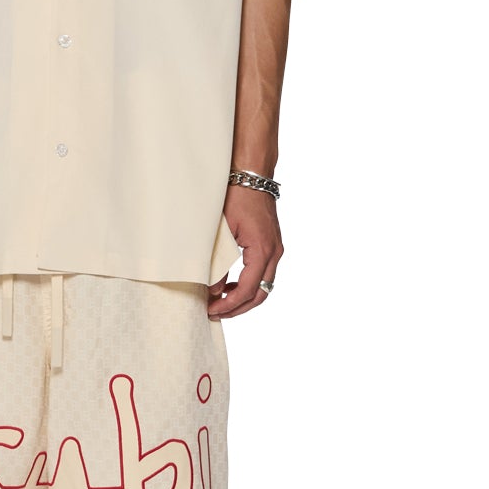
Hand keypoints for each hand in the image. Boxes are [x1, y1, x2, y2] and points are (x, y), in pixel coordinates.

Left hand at [205, 184, 281, 319]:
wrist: (251, 176)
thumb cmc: (235, 197)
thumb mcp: (222, 232)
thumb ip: (218, 264)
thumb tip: (214, 289)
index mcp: (262, 250)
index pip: (248, 290)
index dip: (230, 305)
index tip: (212, 310)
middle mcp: (274, 252)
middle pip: (260, 294)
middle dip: (238, 308)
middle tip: (215, 313)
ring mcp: (275, 249)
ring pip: (264, 286)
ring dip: (244, 298)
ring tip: (220, 302)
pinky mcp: (272, 245)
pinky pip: (264, 273)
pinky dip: (249, 284)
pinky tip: (230, 286)